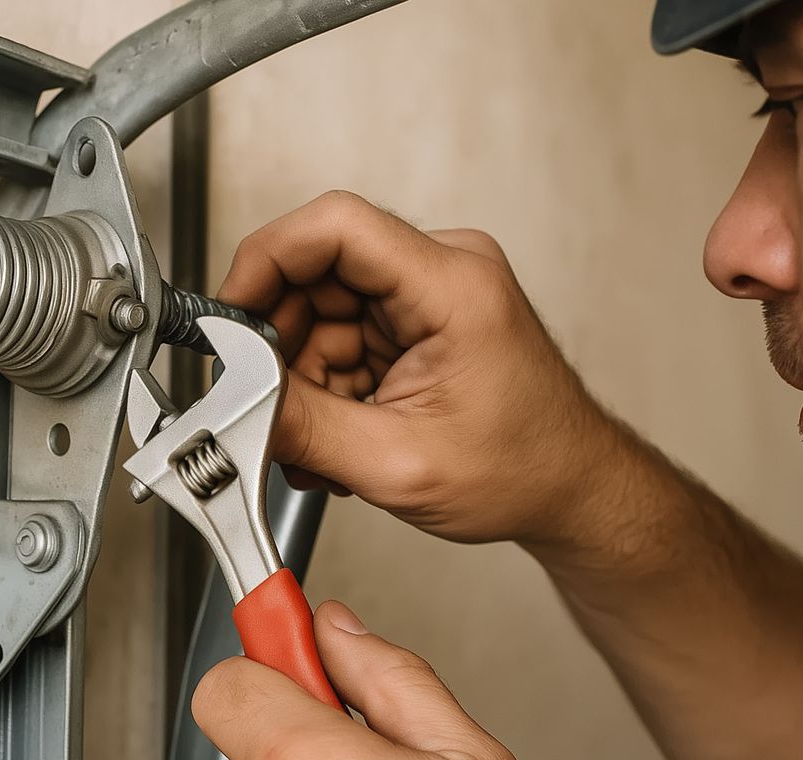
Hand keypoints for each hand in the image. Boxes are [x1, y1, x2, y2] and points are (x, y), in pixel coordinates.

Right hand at [219, 191, 634, 553]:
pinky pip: (341, 337)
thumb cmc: (524, 471)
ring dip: (305, 381)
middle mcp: (444, 272)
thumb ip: (303, 428)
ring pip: (320, 315)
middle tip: (274, 408)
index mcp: (453, 286)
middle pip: (317, 275)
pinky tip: (342, 434)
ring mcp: (430, 295)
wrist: (571, 492)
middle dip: (282, 349)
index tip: (231, 314)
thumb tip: (234, 401)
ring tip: (322, 444)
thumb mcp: (395, 463)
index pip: (335, 225)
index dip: (266, 260)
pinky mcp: (418, 321)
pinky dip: (327, 388)